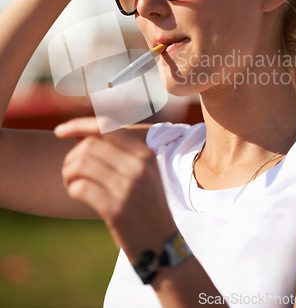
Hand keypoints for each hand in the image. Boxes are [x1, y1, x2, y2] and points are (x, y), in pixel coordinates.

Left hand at [56, 117, 176, 262]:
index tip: (59, 131)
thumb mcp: (142, 174)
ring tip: (71, 183)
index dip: (79, 125)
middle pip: (89, 145)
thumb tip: (78, 136)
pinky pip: (81, 187)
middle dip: (71, 157)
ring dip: (68, 173)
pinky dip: (72, 189)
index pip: (106, 127)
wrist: (162, 244)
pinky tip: (76, 194)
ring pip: (82, 164)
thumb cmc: (145, 206)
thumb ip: (117, 153)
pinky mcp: (117, 209)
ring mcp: (129, 187)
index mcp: (145, 153)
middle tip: (69, 172)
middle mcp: (139, 166)